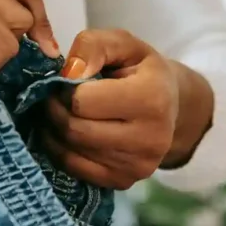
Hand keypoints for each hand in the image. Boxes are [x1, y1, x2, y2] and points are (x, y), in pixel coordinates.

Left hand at [42, 29, 212, 189]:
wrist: (170, 104)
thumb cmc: (140, 69)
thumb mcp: (121, 43)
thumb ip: (92, 46)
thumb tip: (68, 74)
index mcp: (152, 98)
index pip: (82, 101)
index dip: (65, 88)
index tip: (67, 81)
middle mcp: (150, 139)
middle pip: (75, 130)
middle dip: (55, 111)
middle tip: (54, 97)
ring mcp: (139, 166)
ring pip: (72, 151)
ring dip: (55, 130)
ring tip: (60, 112)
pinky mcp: (125, 182)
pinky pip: (76, 170)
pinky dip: (61, 151)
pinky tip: (65, 133)